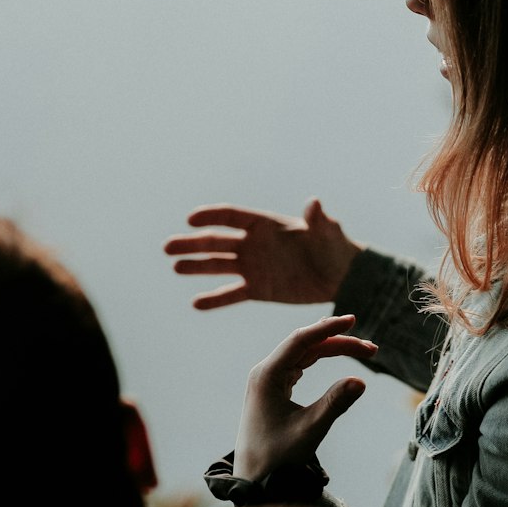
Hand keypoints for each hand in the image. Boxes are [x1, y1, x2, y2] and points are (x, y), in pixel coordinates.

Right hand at [163, 199, 362, 309]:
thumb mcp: (327, 232)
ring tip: (175, 267)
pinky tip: (196, 303)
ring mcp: (253, 267)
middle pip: (217, 241)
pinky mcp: (258, 289)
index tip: (191, 220)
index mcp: (266, 225)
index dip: (211, 216)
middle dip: (192, 243)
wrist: (340, 276)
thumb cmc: (334, 247)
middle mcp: (253, 244)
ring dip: (196, 266)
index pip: (232, 216)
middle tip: (168, 247)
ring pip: (218, 266)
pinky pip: (232, 294)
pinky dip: (215, 299)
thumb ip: (318, 220)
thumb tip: (314, 203)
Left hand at [236, 314, 375, 480]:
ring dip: (333, 349)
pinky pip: (300, 364)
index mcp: (266, 376)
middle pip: (306, 345)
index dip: (328, 328)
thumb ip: (334, 404)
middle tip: (372, 350)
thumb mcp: (310, 430)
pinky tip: (335, 353)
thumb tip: (361, 381)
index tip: (352, 320)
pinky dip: (320, 359)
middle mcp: (265, 372)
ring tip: (364, 351)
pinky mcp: (273, 389)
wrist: (253, 480)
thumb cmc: (277, 458)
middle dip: (339, 342)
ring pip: (304, 354)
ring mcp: (268, 380)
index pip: (301, 340)